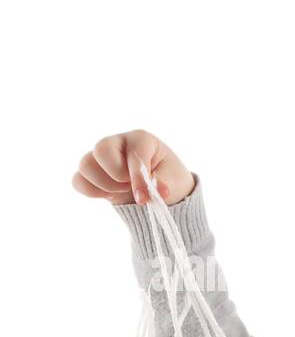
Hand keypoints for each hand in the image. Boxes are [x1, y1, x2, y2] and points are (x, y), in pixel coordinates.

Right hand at [71, 130, 195, 206]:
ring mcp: (101, 157)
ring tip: (123, 190)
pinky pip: (78, 181)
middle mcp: (117, 142)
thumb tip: (145, 196)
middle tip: (131, 186)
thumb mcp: (174, 181)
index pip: (132, 154)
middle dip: (117, 176)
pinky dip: (92, 192)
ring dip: (105, 185)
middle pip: (101, 150)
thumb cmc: (169, 179)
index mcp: (141, 139)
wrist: (161, 190)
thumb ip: (162, 185)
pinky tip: (110, 195)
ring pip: (85, 165)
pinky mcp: (91, 174)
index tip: (144, 197)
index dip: (137, 178)